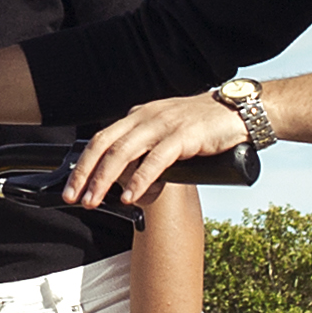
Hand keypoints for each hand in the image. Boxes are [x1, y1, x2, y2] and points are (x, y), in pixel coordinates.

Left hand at [61, 91, 252, 210]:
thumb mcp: (167, 133)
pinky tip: (130, 196)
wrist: (240, 111)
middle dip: (85, 174)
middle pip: (105, 145)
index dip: (83, 164)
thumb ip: (147, 150)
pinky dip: (140, 179)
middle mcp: (147, 117)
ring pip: (124, 152)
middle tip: (73, 197)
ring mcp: (164, 125)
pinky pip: (155, 159)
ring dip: (104, 179)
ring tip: (93, 201)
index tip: (71, 187)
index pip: (102, 139)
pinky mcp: (184, 135)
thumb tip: (126, 179)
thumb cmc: (205, 126)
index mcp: (139, 116)